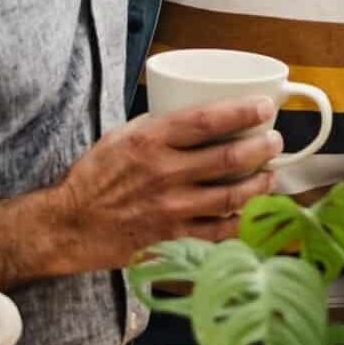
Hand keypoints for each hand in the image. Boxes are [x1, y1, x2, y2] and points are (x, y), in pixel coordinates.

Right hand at [0, 98, 284, 283]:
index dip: (243, 112)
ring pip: (232, 196)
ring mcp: (170, 208)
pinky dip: (241, 220)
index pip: (207, 120)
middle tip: (275, 141)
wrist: (68, 225)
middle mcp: (163, 173)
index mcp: (150, 141)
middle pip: (229, 158)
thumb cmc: (94, 177)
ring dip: (260, 183)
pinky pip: (218, 231)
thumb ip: (159, 125)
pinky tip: (252, 210)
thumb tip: (198, 114)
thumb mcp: (121, 136)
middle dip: (262, 148)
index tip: (265, 106)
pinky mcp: (172, 238)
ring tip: (270, 174)